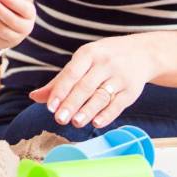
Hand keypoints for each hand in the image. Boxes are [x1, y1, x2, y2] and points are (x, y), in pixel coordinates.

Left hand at [28, 34, 157, 129]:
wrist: (142, 52)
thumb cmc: (104, 58)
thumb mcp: (83, 61)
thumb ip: (60, 81)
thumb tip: (34, 97)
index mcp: (88, 54)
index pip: (71, 73)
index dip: (60, 91)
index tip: (50, 106)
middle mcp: (104, 64)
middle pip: (85, 87)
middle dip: (72, 104)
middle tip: (59, 119)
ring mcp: (120, 77)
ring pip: (101, 96)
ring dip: (88, 111)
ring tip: (76, 123)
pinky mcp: (132, 90)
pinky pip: (118, 104)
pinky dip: (107, 114)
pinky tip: (96, 123)